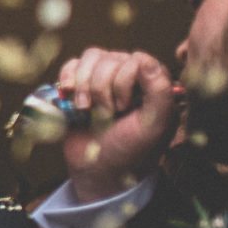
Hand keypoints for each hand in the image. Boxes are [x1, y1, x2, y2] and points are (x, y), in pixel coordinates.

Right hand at [54, 49, 178, 202]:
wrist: (98, 170)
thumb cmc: (131, 151)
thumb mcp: (154, 125)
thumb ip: (159, 91)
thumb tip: (143, 58)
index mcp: (152, 83)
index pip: (133, 60)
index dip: (122, 83)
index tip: (123, 109)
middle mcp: (129, 76)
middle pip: (108, 58)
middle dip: (101, 89)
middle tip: (105, 114)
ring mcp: (103, 79)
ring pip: (90, 57)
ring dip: (83, 85)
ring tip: (86, 109)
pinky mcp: (80, 85)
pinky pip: (72, 64)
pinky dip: (67, 78)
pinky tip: (70, 96)